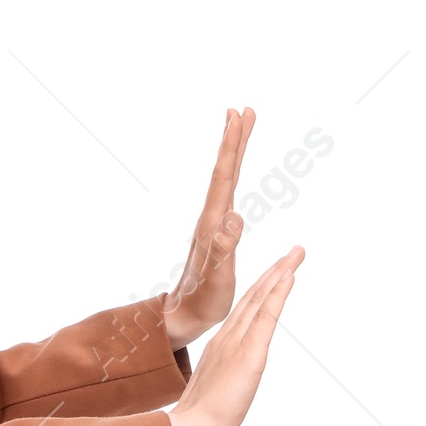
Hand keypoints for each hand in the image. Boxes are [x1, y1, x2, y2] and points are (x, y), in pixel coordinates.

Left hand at [163, 108, 255, 348]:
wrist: (182, 317)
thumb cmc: (202, 302)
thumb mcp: (217, 278)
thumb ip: (225, 248)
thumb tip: (235, 215)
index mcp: (212, 224)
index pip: (224, 177)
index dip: (232, 146)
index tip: (238, 116)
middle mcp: (210, 219)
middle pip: (224, 171)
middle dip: (234, 139)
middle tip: (242, 109)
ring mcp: (212, 225)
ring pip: (225, 180)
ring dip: (233, 152)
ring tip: (239, 127)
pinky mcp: (215, 233)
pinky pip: (227, 194)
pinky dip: (233, 174)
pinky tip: (234, 174)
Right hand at [170, 245, 303, 425]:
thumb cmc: (199, 420)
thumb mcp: (212, 392)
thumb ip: (219, 379)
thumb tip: (223, 384)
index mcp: (220, 346)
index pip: (246, 311)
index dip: (262, 288)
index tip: (277, 271)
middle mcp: (227, 337)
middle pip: (255, 297)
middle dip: (275, 272)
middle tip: (294, 251)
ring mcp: (237, 342)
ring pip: (261, 299)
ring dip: (280, 273)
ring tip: (295, 254)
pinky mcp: (248, 352)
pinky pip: (266, 315)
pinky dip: (278, 292)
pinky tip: (289, 275)